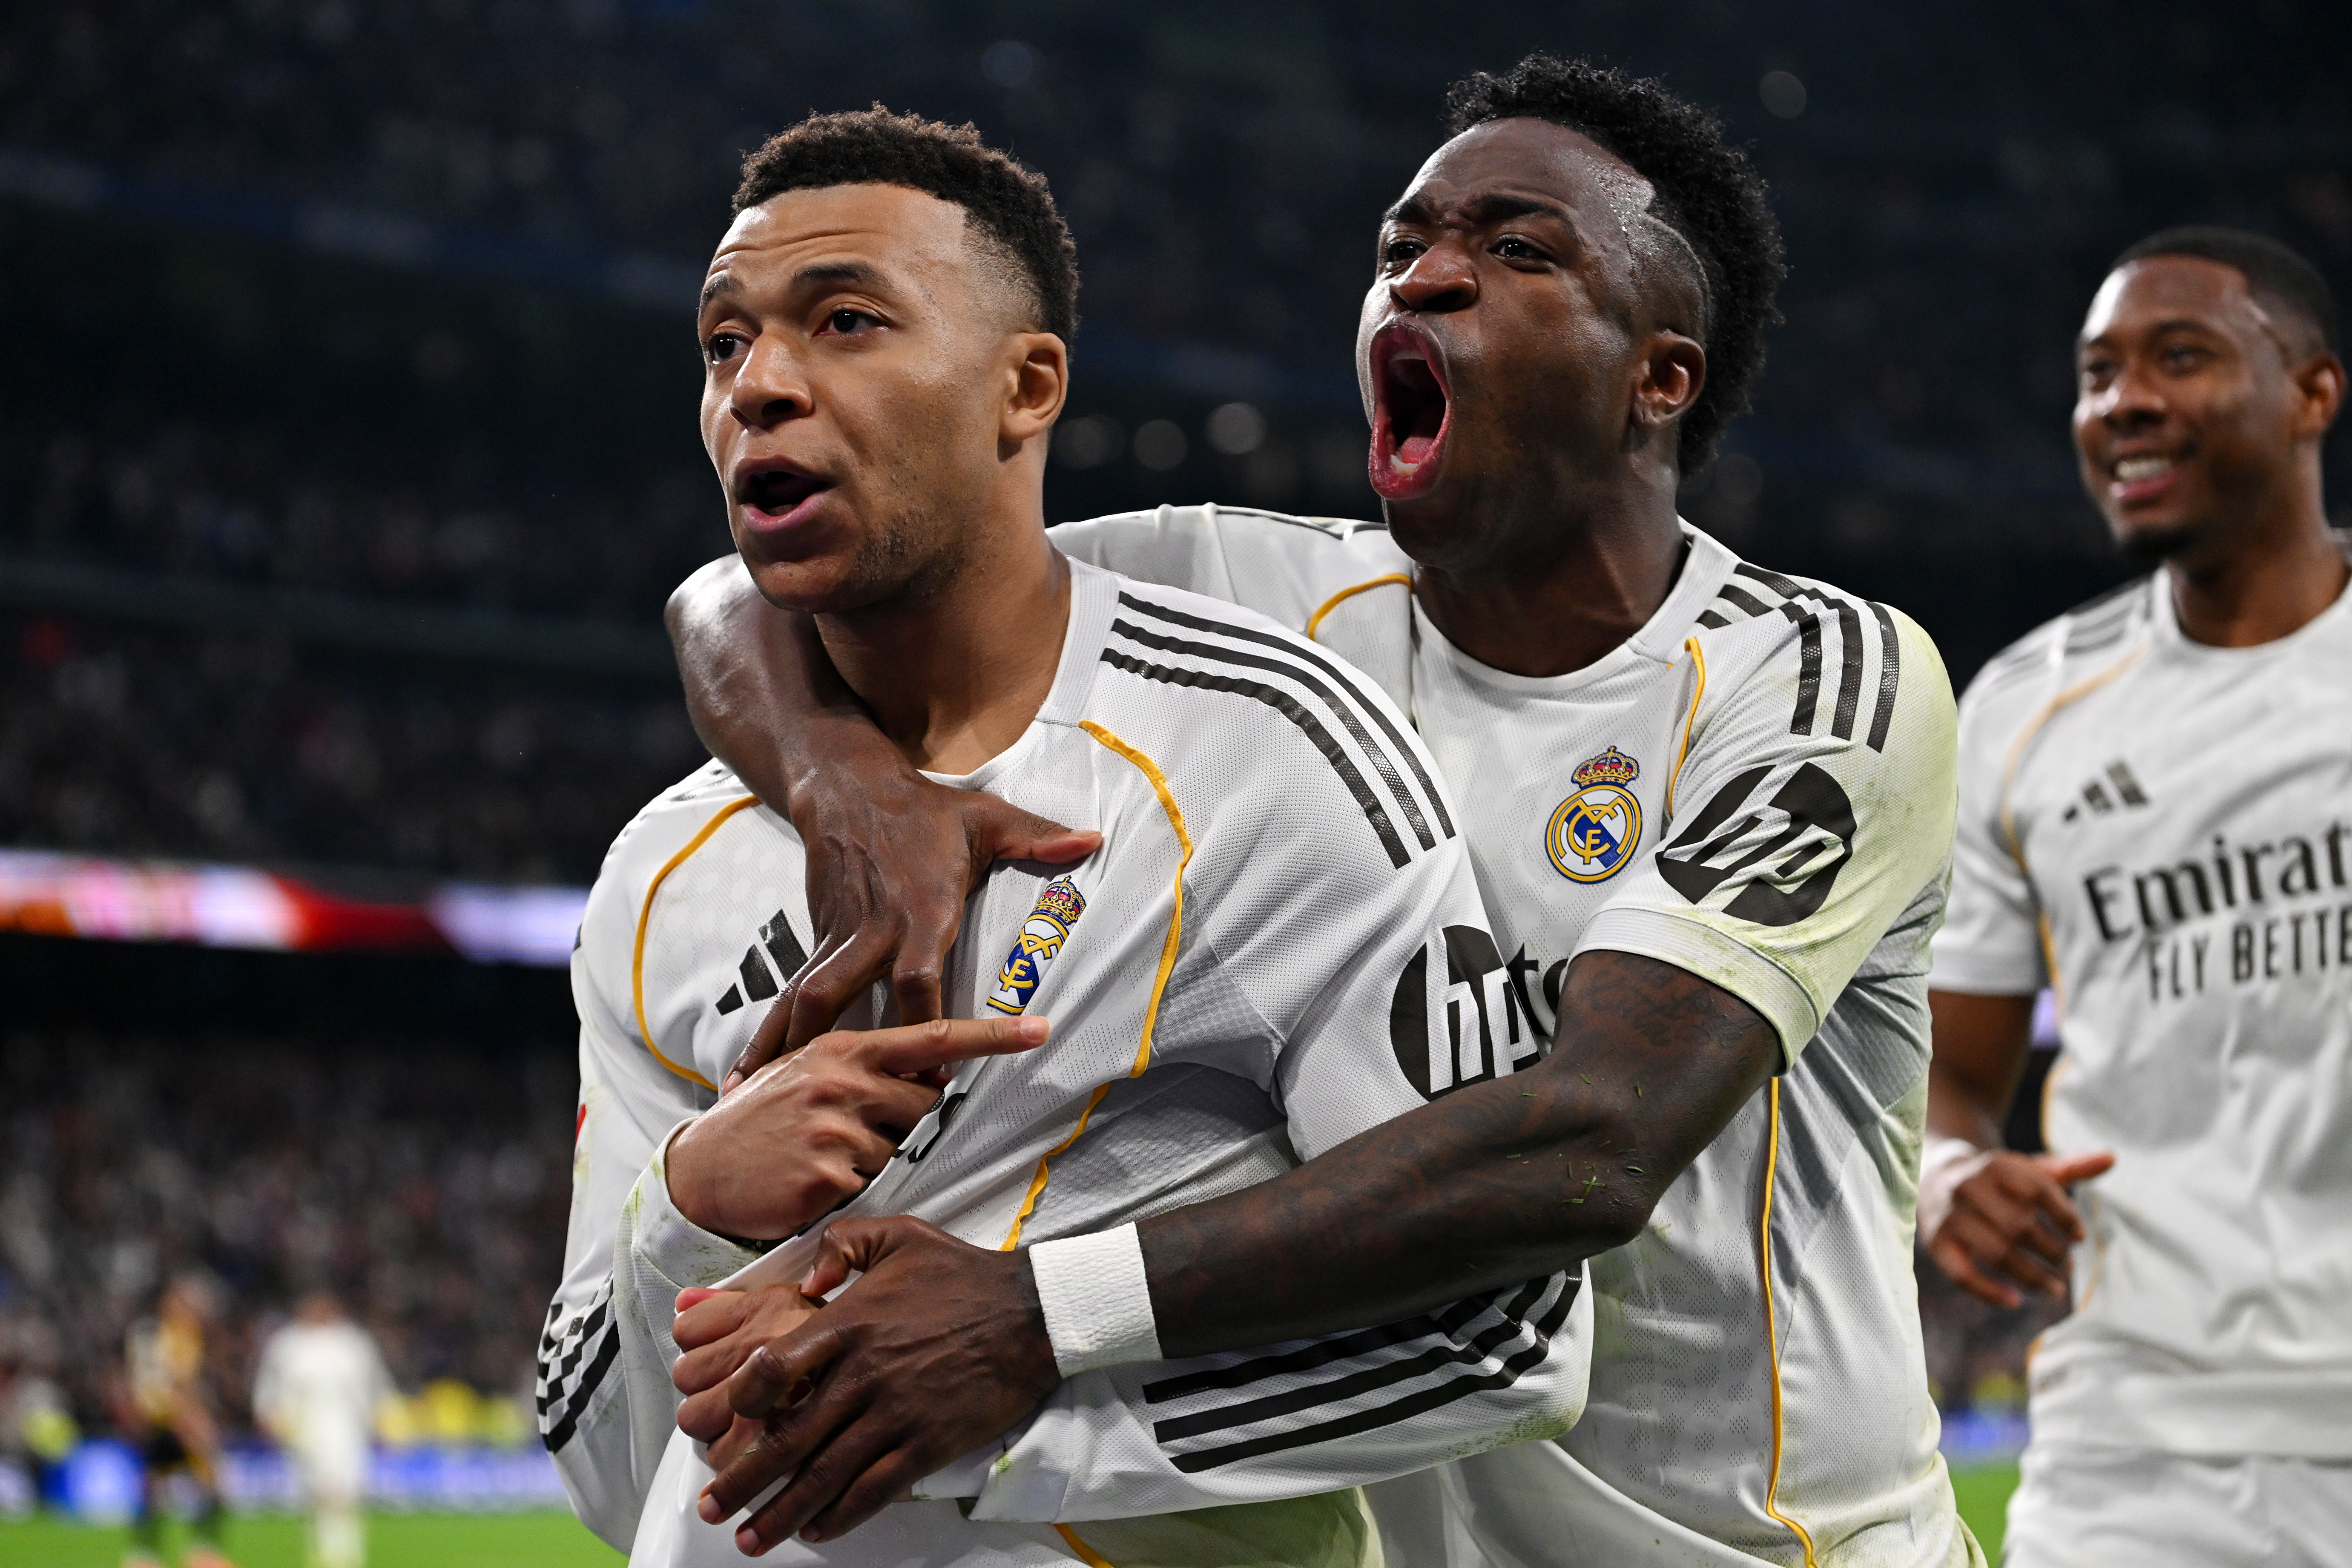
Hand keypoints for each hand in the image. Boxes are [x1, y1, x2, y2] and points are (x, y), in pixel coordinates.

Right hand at [670, 1016, 1049, 1240]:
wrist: (700, 1168)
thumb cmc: (762, 1120)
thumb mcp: (808, 1072)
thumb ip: (867, 1067)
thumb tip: (930, 1074)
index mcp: (844, 1048)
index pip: (932, 1037)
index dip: (992, 1036)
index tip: (1041, 1029)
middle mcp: (843, 1079)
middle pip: (924, 1104)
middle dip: (901, 1121)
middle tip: (847, 1130)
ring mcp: (836, 1127)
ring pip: (898, 1149)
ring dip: (871, 1160)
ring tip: (820, 1156)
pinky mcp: (830, 1176)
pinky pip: (871, 1184)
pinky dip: (849, 1188)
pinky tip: (811, 1180)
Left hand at [694, 1217, 1059, 1551]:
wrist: (1032, 1312)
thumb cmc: (964, 1274)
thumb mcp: (900, 1234)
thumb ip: (843, 1244)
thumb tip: (807, 1278)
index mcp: (849, 1324)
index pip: (772, 1369)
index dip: (741, 1398)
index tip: (727, 1416)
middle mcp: (864, 1374)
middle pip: (787, 1438)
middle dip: (742, 1479)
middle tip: (710, 1506)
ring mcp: (896, 1413)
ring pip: (824, 1475)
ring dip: (781, 1512)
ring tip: (749, 1538)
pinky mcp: (928, 1444)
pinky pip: (874, 1490)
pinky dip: (840, 1515)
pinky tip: (816, 1530)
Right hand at [725, 776, 1098, 1090]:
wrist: (849, 789)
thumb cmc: (926, 811)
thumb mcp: (986, 818)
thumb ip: (1038, 836)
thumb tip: (1092, 841)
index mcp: (919, 911)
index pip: (917, 978)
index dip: (924, 1026)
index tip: (935, 1072)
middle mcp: (874, 930)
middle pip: (841, 994)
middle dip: (839, 1048)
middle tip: (844, 1106)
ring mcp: (838, 937)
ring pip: (804, 999)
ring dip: (786, 1049)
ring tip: (763, 1102)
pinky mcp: (817, 940)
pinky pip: (789, 996)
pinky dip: (768, 1036)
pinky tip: (745, 1078)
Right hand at [1923, 1147, 2114, 1307]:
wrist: (1934, 1178)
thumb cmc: (1997, 1181)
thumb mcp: (2028, 1170)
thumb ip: (2070, 1167)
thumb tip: (2112, 1158)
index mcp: (1996, 1165)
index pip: (2039, 1191)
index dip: (2066, 1217)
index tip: (2081, 1238)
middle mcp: (1970, 1188)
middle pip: (2020, 1226)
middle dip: (2052, 1252)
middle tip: (2068, 1267)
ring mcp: (1950, 1216)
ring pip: (1997, 1253)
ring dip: (2032, 1277)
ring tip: (2054, 1289)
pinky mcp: (1935, 1242)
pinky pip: (1962, 1274)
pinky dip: (1989, 1292)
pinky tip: (2015, 1301)